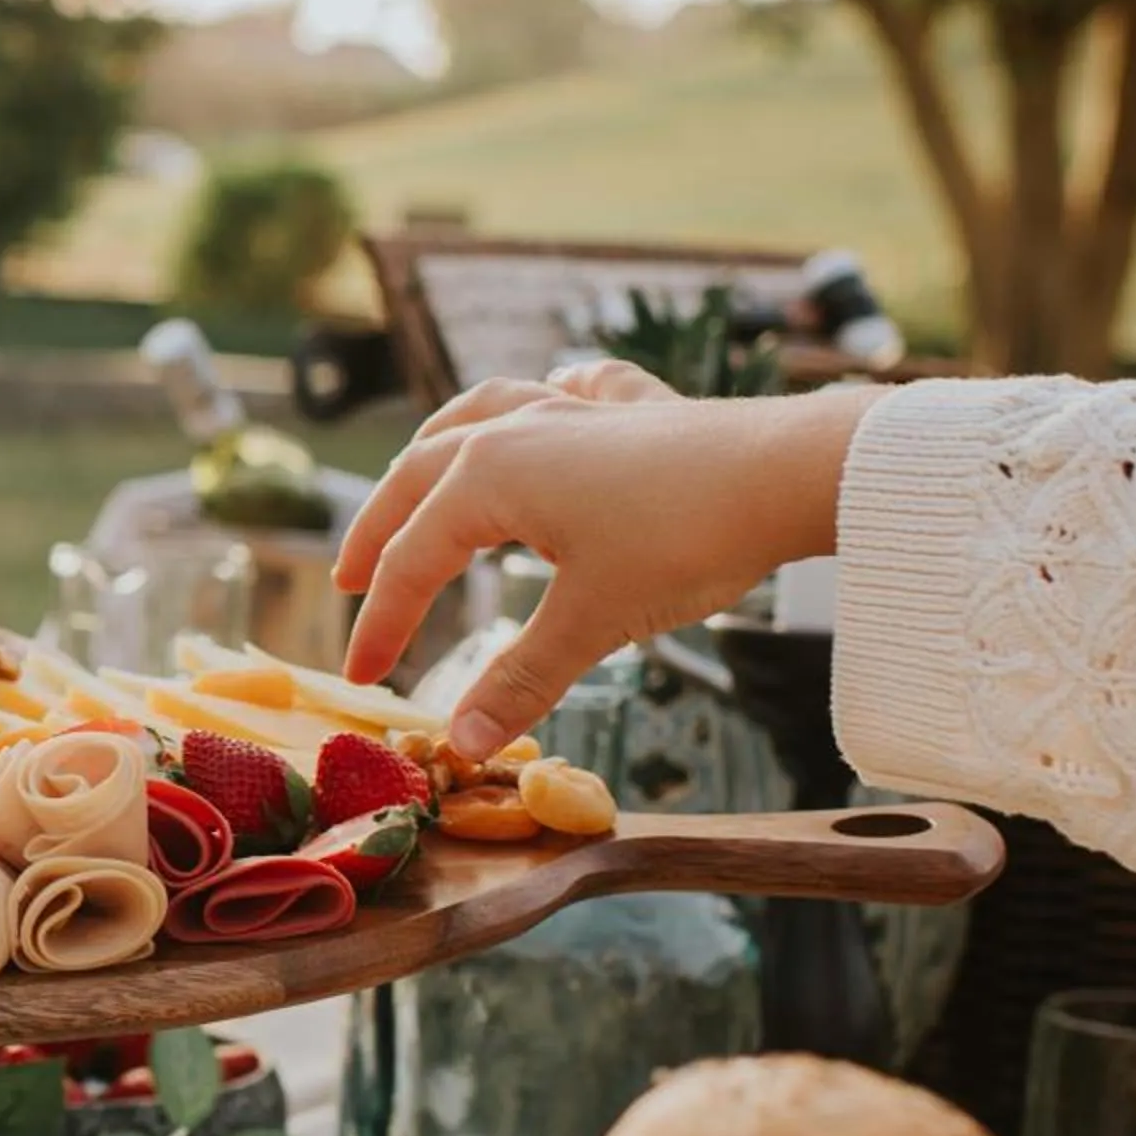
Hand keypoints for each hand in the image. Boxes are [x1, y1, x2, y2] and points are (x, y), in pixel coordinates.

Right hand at [335, 361, 882, 759]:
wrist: (788, 473)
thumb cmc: (683, 541)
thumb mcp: (590, 623)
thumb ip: (519, 681)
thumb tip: (462, 743)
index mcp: (487, 478)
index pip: (412, 561)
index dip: (381, 624)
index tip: (361, 677)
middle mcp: (516, 429)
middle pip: (417, 477)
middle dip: (378, 532)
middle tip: (348, 582)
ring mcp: (573, 411)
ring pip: (476, 417)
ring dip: (433, 455)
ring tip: (412, 485)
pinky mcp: (630, 410)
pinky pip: (565, 393)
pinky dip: (540, 402)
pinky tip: (550, 399)